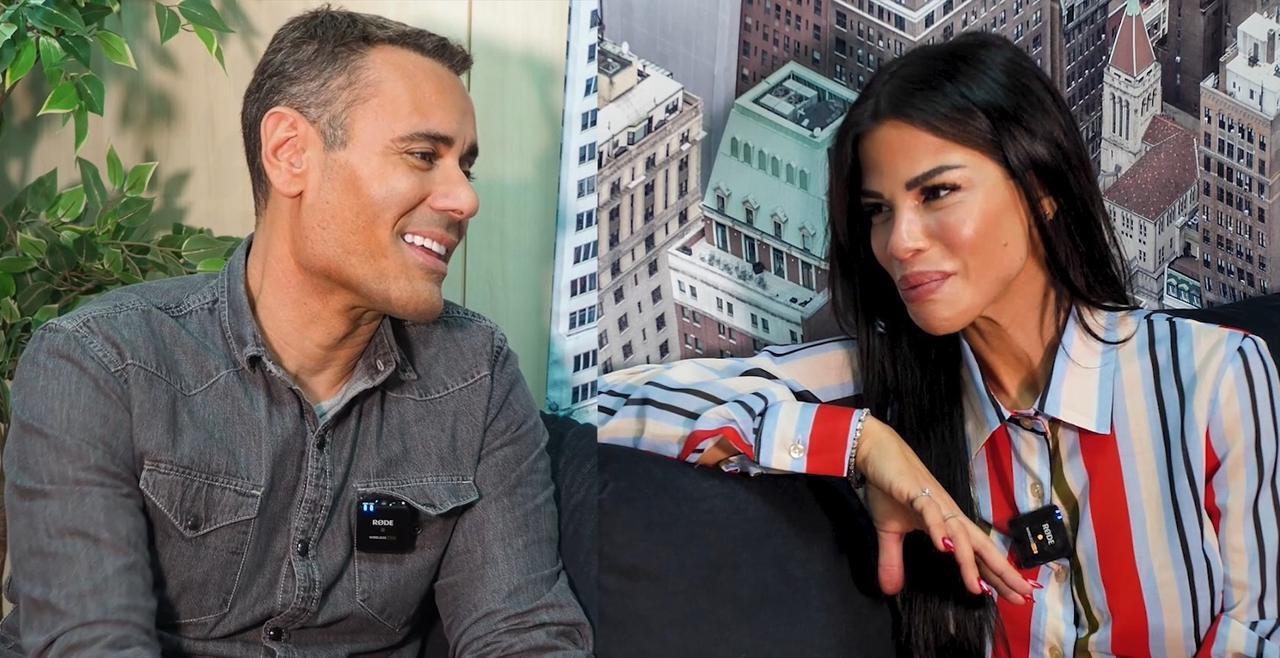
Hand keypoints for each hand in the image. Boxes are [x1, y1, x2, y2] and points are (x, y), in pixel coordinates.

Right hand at [855, 414, 1034, 604]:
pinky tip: (943, 547)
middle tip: (1022, 595)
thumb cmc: (889, 487)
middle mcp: (949, 515)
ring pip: (959, 535)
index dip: (995, 575)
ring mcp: (935, 503)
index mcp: (947, 525)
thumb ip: (892, 560)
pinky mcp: (916, 492)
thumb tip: (889, 590)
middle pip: (980, 546)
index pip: (976, 554)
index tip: (1017, 596)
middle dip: (1001, 571)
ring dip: (969, 560)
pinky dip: (938, 529)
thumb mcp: (889, 532)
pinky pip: (931, 513)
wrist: (876, 452)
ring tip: (977, 586)